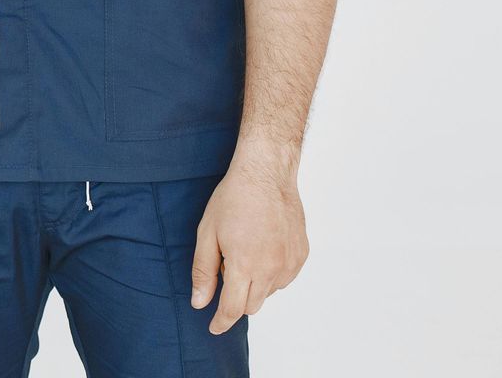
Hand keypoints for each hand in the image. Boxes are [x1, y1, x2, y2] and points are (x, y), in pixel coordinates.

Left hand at [189, 160, 308, 333]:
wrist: (266, 174)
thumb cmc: (234, 199)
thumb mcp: (207, 233)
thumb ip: (203, 271)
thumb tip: (200, 302)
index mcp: (245, 265)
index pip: (233, 309)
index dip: (221, 322)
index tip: (214, 327)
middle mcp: (271, 268)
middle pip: (252, 305)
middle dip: (236, 299)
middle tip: (226, 267)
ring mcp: (290, 263)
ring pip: (269, 292)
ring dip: (254, 284)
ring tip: (245, 249)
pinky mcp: (301, 255)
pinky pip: (284, 278)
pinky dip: (271, 273)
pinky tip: (262, 248)